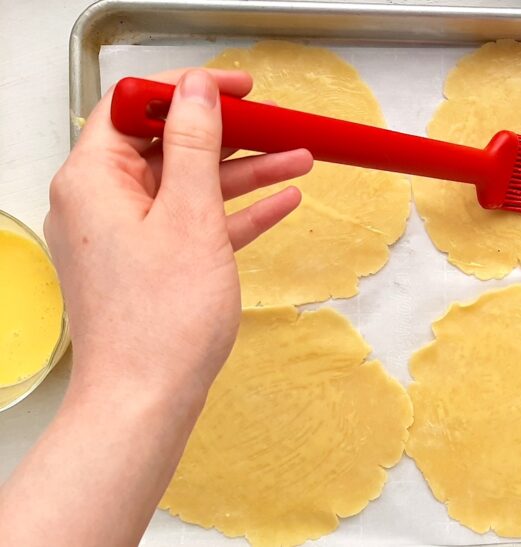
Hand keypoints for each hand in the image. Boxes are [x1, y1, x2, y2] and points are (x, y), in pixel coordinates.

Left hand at [45, 69, 312, 401]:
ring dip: (243, 173)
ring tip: (297, 161)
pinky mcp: (150, 266)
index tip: (237, 88)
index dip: (188, 90)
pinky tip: (279, 202)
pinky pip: (195, 223)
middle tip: (275, 124)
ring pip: (189, 186)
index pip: (134, 107)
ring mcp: (126, 236)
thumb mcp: (189, 216)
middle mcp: (100, 203)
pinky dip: (234, 212)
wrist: (146, 401)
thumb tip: (197, 92)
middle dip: (229, 135)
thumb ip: (193, 146)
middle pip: (167, 146)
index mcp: (93, 179)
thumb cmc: (159, 321)